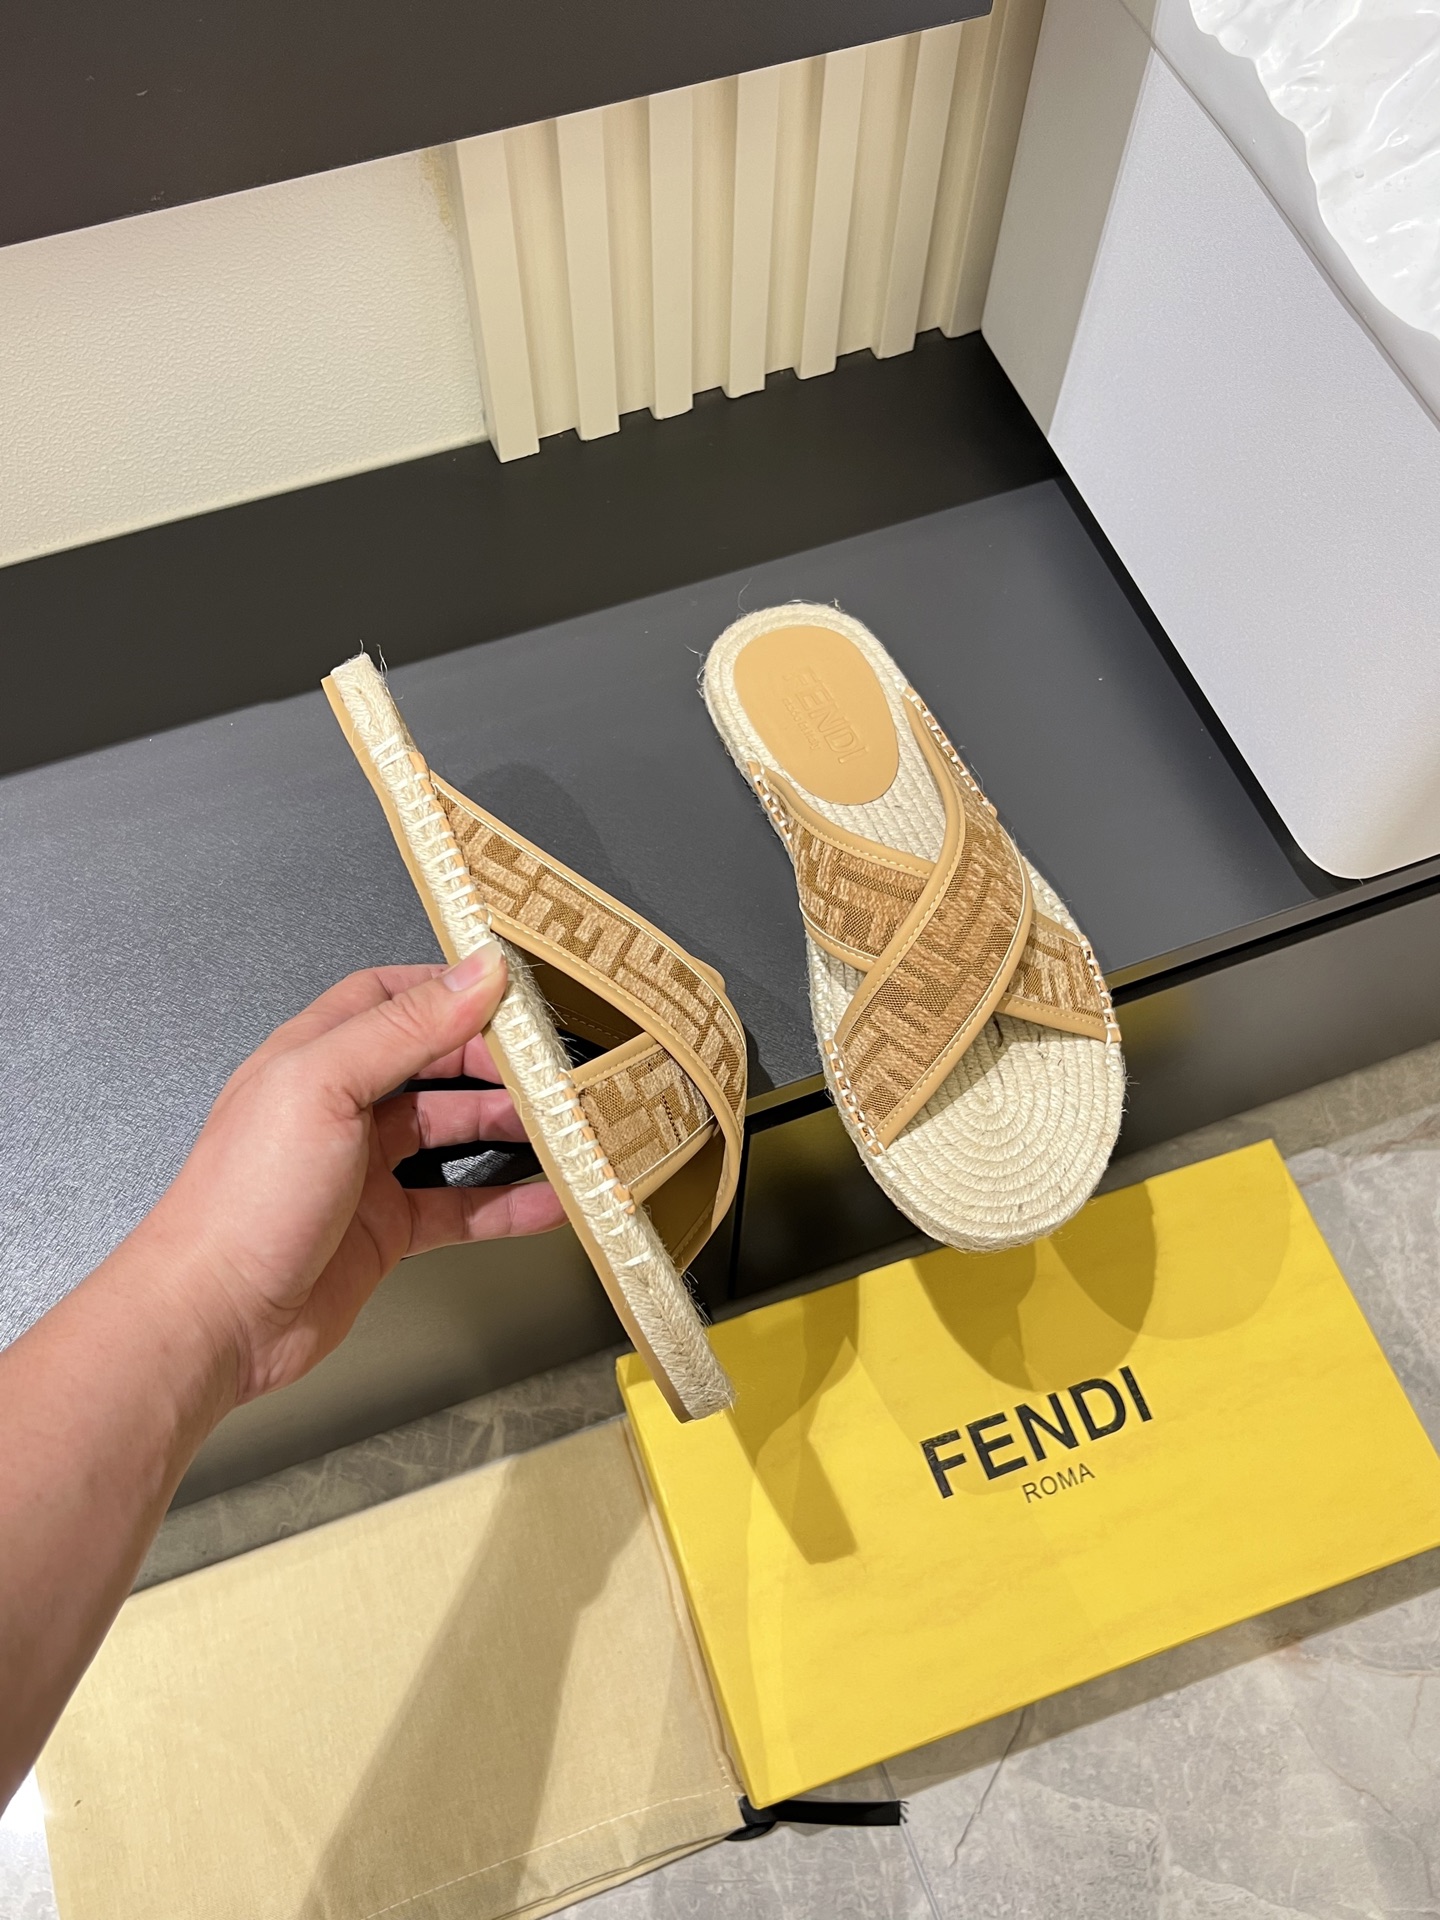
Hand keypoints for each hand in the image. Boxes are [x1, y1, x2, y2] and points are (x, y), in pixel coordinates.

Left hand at [133, 945, 564, 1406]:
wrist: (215, 1317)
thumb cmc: (242, 1200)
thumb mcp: (325, 1085)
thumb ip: (404, 1027)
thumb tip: (474, 974)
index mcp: (315, 1055)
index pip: (391, 996)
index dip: (450, 986)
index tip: (512, 988)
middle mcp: (340, 1106)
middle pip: (435, 1062)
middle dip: (496, 1060)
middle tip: (553, 1065)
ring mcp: (364, 1170)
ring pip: (454, 1132)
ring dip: (510, 1129)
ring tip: (565, 1126)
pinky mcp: (384, 1230)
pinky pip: (460, 1207)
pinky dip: (508, 1205)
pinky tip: (549, 1202)